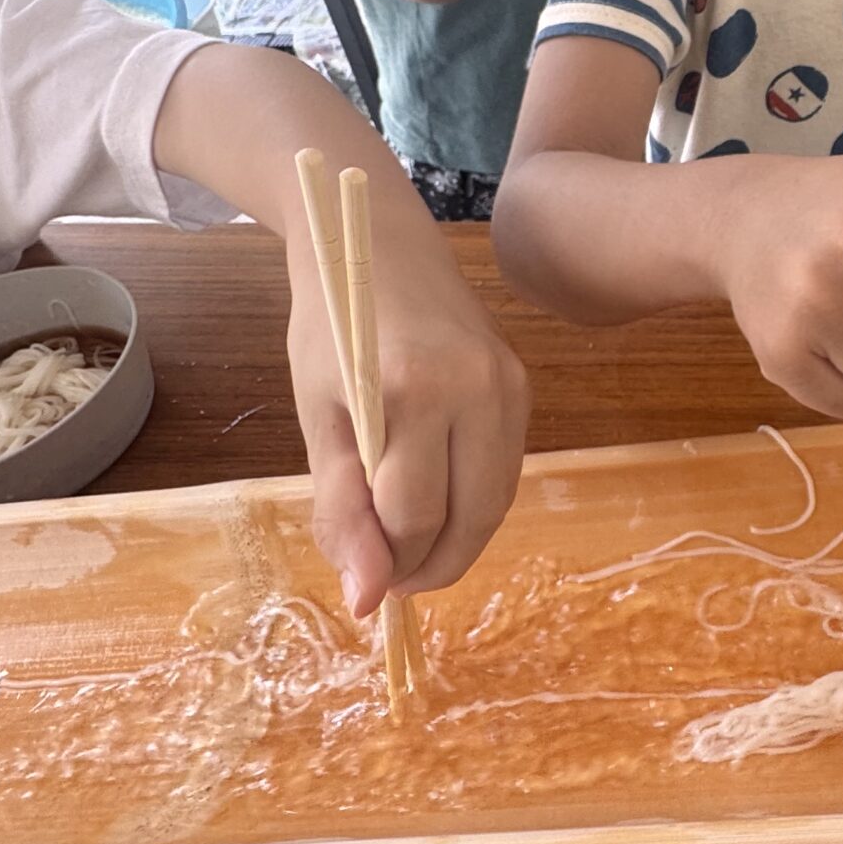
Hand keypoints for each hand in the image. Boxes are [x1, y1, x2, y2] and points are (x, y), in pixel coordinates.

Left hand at [286, 248, 528, 616]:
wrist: (376, 244)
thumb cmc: (332, 327)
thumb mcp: (319, 418)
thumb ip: (341, 508)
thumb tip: (364, 600)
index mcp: (413, 391)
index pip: (413, 516)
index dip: (385, 566)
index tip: (360, 582)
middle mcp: (477, 388)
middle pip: (470, 519)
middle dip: (429, 567)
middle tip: (388, 583)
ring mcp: (510, 386)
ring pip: (497, 503)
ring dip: (456, 542)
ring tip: (409, 550)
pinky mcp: (523, 386)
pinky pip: (505, 471)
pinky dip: (473, 503)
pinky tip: (437, 504)